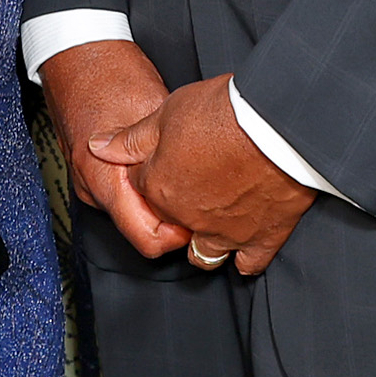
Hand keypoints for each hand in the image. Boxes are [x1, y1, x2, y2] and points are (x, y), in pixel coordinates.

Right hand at [38, 38, 189, 259]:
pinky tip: (162, 164)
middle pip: (141, 229)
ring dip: (159, 201)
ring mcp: (89, 182)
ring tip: (183, 175)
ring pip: (132, 212)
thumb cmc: (109, 74)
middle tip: (200, 195)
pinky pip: (122, 194)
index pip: (148, 239)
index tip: (201, 216)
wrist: (76, 55)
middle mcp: (92, 188)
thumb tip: (203, 182)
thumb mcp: (154, 113)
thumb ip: (172, 154)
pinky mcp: (92, 172)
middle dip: (172, 218)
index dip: (180, 234)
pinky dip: (144, 187)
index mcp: (105, 179)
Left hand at [100, 75, 312, 274]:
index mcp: (159, 187)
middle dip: (174, 208)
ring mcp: (225, 233)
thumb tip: (97, 148)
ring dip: (201, 242)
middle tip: (193, 181)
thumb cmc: (225, 113)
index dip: (151, 169)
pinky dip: (244, 258)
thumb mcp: (168, 112)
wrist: (278, 124)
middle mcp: (187, 217)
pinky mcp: (261, 237)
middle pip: (170, 222)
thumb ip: (131, 138)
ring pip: (203, 255)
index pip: (140, 187)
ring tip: (209, 221)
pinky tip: (242, 247)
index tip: (167, 156)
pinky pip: (247, 264)